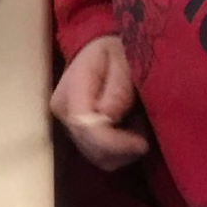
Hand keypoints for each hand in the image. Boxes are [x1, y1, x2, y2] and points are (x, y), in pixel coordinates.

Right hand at [50, 35, 150, 170]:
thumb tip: (107, 116)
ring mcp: (67, 124)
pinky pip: (99, 156)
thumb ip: (118, 86)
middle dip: (123, 147)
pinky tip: (128, 130)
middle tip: (144, 125)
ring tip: (137, 124)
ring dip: (124, 150)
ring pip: (97, 157)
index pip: (85, 127)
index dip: (115, 143)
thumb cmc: (117, 50)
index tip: (143, 142)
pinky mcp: (76, 134)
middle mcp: (63, 111)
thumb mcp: (124, 59)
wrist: (103, 49)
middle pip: (91, 148)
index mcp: (71, 90)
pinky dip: (120, 151)